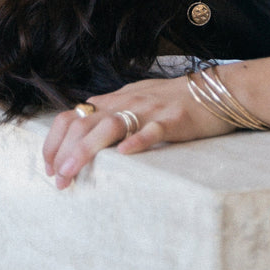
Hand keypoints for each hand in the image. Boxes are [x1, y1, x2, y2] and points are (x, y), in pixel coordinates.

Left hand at [42, 76, 234, 185]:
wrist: (220, 89)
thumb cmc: (178, 97)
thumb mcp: (139, 95)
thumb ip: (113, 104)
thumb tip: (87, 111)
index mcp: (117, 100)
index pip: (73, 116)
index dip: (55, 142)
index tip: (49, 167)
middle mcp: (128, 102)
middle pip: (84, 123)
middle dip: (63, 153)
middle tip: (57, 180)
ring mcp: (150, 110)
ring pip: (110, 126)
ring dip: (86, 150)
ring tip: (72, 173)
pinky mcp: (174, 119)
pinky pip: (153, 129)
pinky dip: (137, 141)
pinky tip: (124, 154)